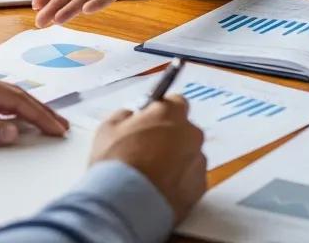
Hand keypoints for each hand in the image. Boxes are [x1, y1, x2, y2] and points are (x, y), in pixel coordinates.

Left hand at [0, 66, 68, 145]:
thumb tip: (12, 131)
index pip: (15, 98)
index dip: (39, 114)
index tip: (57, 127)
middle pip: (15, 94)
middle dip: (40, 111)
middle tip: (60, 126)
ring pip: (5, 95)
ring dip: (26, 108)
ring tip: (45, 122)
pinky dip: (9, 107)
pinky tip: (13, 115)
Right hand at [89, 96, 206, 222]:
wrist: (124, 207)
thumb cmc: (115, 163)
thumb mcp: (108, 129)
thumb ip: (125, 116)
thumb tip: (131, 116)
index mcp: (170, 113)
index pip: (175, 102)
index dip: (161, 112)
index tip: (150, 122)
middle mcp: (190, 133)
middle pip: (184, 130)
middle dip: (170, 138)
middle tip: (148, 152)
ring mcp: (198, 161)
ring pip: (189, 155)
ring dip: (176, 161)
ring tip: (153, 176)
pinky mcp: (200, 188)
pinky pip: (191, 179)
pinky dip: (180, 182)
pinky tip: (160, 190)